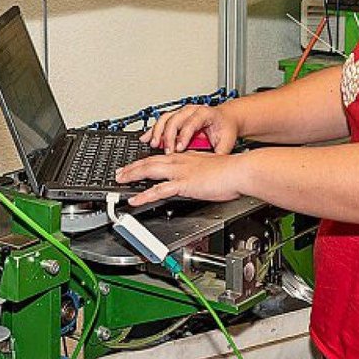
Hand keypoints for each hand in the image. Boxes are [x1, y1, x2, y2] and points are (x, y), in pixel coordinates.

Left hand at [116, 150, 245, 206]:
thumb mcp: (210, 167)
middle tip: (119, 173)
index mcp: (186, 157)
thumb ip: (199, 172)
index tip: (135, 165)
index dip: (145, 161)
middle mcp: (180, 161)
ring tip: (120, 182)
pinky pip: (159, 190)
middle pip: (149, 162)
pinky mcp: (183, 184)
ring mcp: (180, 172)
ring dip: (132, 176)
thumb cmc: (231, 170)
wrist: (240, 170)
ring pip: (149, 171)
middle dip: (131, 167)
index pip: (160, 157)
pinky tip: (135, 200)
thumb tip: (196, 178)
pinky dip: (144, 195)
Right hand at [139, 104, 239, 153]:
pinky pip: (161, 121)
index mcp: (205, 113)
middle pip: (175, 120)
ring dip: (157, 132)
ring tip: (152, 144)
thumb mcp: (226, 142)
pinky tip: (145, 138)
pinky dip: (152, 130)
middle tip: (166, 150)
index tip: (179, 149)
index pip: (191, 123)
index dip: (184, 136)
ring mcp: (182, 112)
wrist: (226, 118)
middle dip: (168, 136)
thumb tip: (213, 167)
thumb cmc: (226, 128)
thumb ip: (219, 154)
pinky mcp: (176, 117)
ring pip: (165, 118)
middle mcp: (192, 110)